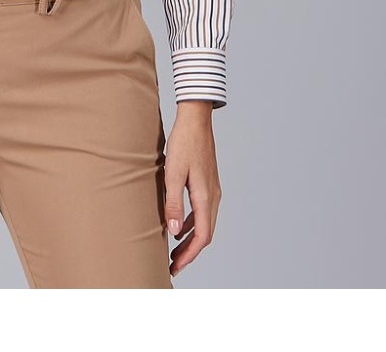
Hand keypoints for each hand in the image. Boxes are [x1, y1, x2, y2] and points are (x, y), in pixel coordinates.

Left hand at [163, 103, 220, 276]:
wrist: (195, 119)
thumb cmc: (183, 143)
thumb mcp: (172, 173)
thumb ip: (173, 204)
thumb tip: (173, 232)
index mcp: (205, 197)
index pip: (202, 236)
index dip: (189, 255)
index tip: (175, 267)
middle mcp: (213, 196)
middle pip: (205, 233)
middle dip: (190, 252)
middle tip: (173, 265)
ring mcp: (212, 189)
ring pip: (204, 223)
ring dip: (190, 238)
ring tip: (174, 250)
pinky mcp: (208, 182)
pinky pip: (202, 211)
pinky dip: (191, 223)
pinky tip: (178, 225)